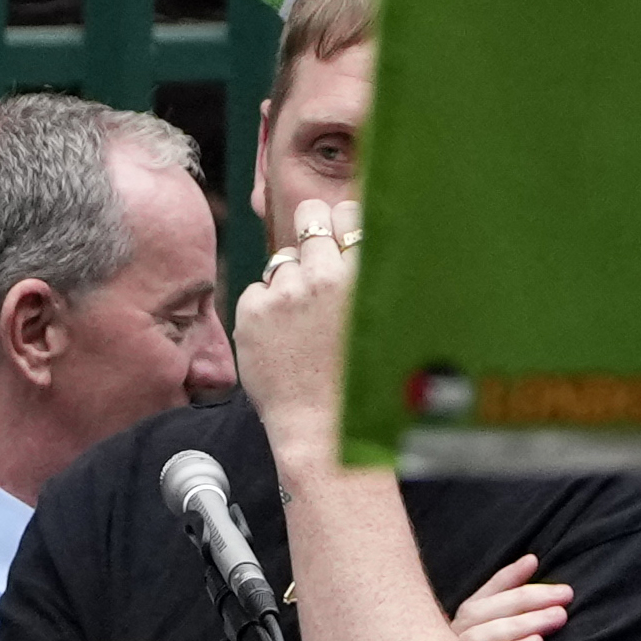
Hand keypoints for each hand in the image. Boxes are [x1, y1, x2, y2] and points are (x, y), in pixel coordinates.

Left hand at [234, 210, 354, 466]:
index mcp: (366, 273)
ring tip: (302, 322)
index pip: (347, 211)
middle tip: (314, 265)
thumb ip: (373, 276)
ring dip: (289, 280)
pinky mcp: (253, 311)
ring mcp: (286, 291)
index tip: (340, 244)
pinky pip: (256, 290)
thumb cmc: (363, 380)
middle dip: (311, 233)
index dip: (341, 227)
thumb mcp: (387, 319)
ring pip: (281, 258)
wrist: (326, 429)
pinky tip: (283, 340)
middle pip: (309, 217)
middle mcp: (326, 274)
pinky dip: (265, 309)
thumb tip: (359, 239)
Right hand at [452, 551, 569, 640]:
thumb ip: (509, 608)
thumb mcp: (495, 640)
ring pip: (484, 636)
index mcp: (457, 629)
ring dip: (524, 623)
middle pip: (482, 613)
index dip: (507, 577)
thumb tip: (532, 563)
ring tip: (558, 616)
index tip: (533, 562)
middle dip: (526, 599)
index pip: (481, 597)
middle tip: (565, 594)